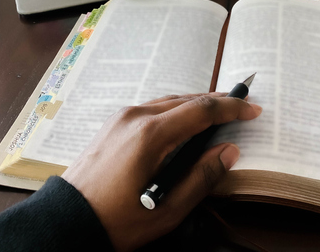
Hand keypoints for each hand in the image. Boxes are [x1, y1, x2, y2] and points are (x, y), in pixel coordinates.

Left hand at [62, 93, 261, 250]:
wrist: (67, 219)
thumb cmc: (117, 220)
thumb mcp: (167, 209)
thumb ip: (202, 177)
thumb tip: (229, 151)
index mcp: (151, 134)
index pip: (201, 111)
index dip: (231, 109)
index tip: (252, 109)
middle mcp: (136, 116)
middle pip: (186, 100)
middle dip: (216, 102)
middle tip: (241, 105)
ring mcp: (122, 117)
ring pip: (168, 101)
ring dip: (195, 104)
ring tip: (218, 110)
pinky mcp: (114, 124)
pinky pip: (152, 108)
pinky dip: (175, 109)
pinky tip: (184, 120)